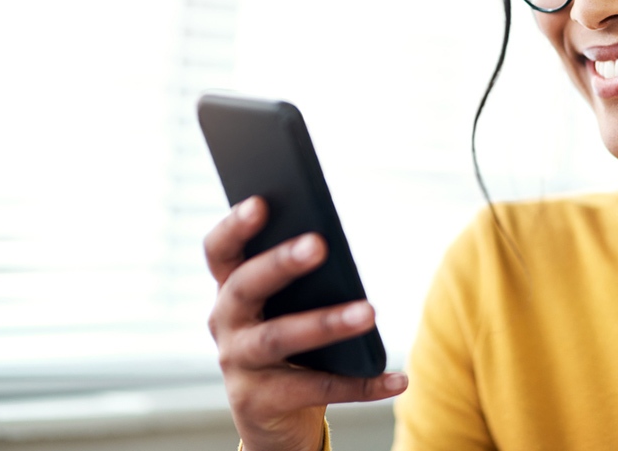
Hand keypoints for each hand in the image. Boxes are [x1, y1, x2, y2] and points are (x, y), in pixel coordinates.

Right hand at [205, 196, 407, 450]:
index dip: (234, 226)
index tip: (261, 202)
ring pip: (278, 338)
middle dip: (280, 263)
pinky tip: (397, 378)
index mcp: (230, 288)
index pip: (220, 250)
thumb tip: (334, 243)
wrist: (274, 416)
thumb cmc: (289, 342)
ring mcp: (236, 365)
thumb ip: (301, 276)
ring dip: (325, 323)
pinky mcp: (257, 403)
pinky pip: (314, 389)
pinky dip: (360, 384)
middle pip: (246, 287)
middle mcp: (224, 322)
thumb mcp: (288, 306)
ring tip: (369, 312)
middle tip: (319, 244)